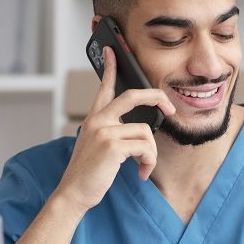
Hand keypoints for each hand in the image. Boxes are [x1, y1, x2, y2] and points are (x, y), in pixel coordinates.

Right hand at [53, 46, 174, 211]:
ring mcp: (104, 131)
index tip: (113, 51)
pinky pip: (145, 147)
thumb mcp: (97, 146)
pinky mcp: (113, 146)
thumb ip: (112, 132)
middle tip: (169, 109)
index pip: (104, 88)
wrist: (73, 193)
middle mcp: (98, 120)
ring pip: (145, 131)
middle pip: (133, 96)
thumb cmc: (88, 173)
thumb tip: (142, 131)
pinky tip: (140, 173)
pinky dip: (148, 162)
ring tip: (143, 166)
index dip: (110, 68)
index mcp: (94, 119)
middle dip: (157, 99)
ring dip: (150, 153)